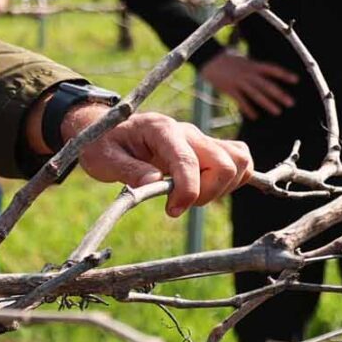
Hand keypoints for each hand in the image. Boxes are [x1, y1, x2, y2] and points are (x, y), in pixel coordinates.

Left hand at [37, 104, 254, 216]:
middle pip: (226, 162)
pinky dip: (231, 180)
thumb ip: (128, 169)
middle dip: (209, 192)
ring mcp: (200, 140)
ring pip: (239, 160)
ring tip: (191, 197)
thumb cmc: (102, 144)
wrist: (106, 130)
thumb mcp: (103, 158)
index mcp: (161, 130)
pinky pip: (238, 160)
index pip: (188, 160)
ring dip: (223, 187)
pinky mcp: (207, 149)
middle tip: (179, 204)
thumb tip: (153, 183)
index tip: (172, 211)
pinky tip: (205, 190)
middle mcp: (187, 132)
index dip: (188, 190)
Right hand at [201, 50, 300, 117]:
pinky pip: (241, 101)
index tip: (296, 80)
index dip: (284, 74)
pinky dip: (248, 109)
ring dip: (268, 103)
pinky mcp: (229, 89)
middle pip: (266, 85)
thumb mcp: (242, 59)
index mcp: (252, 65)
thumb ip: (252, 67)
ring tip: (277, 111)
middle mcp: (248, 73)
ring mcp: (239, 82)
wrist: (208, 59)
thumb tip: (262, 73)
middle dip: (279, 94)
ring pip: (256, 94)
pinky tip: (254, 117)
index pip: (271, 69)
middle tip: (291, 103)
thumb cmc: (225, 58)